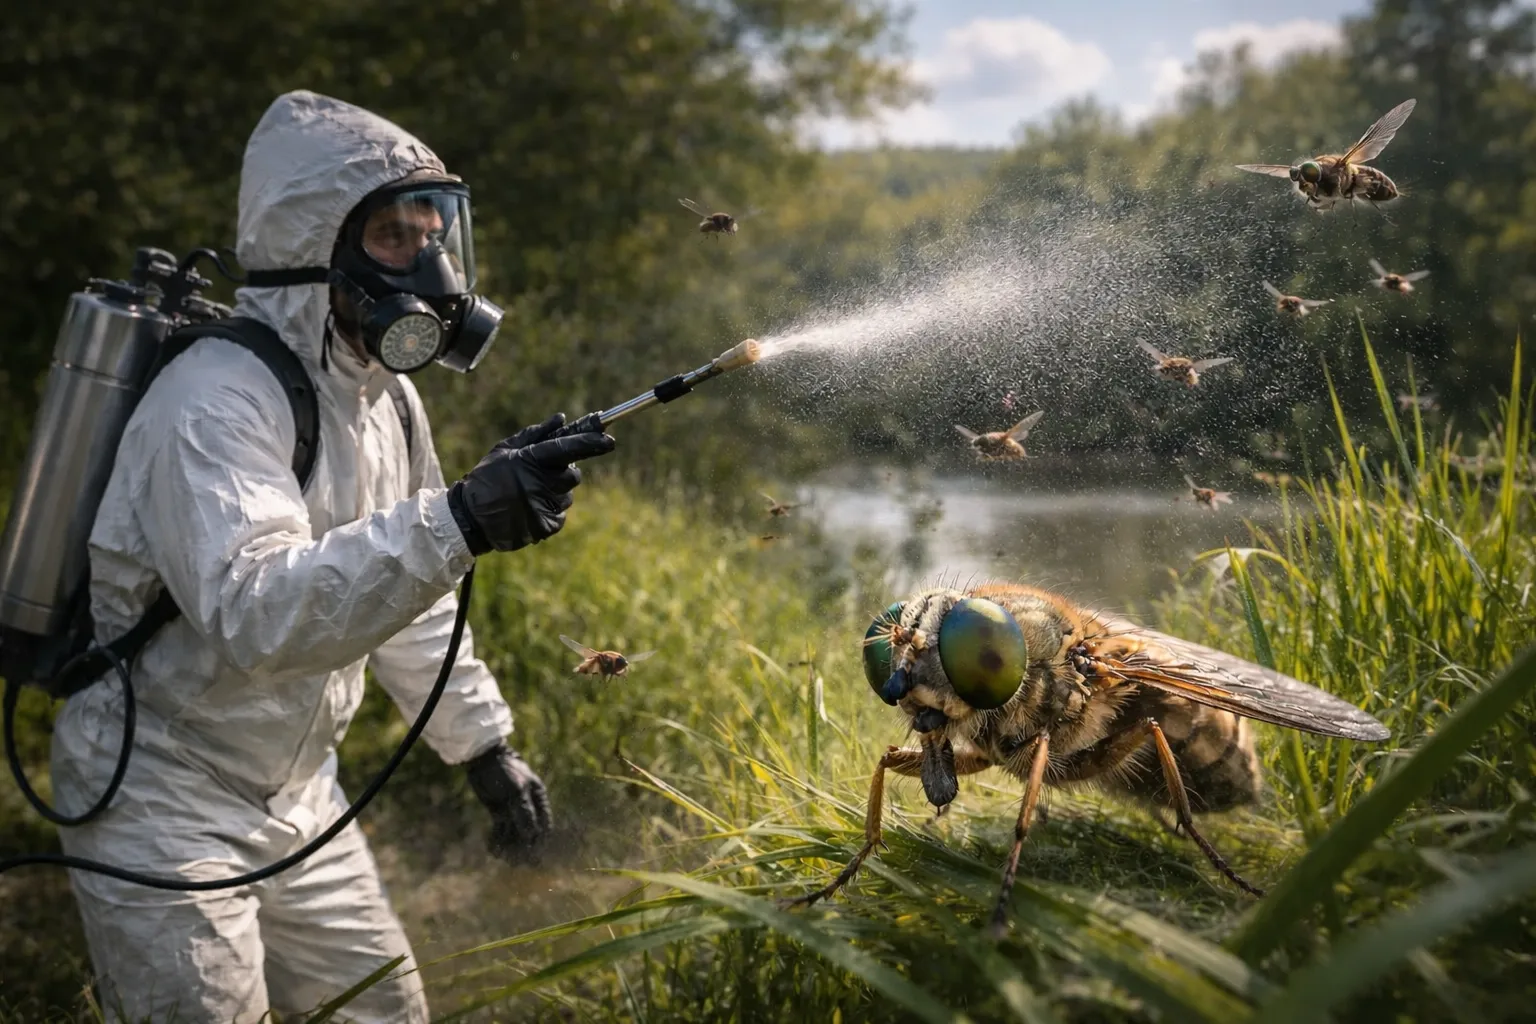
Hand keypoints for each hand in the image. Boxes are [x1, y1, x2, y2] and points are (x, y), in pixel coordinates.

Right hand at [447, 413, 614, 554]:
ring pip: (566, 497)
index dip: (590, 443)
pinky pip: (560, 516)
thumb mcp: (505, 450)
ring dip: (554, 494)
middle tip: (543, 475)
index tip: (609, 440)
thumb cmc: (488, 478)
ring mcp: (542, 507)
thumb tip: (562, 419)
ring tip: (528, 495)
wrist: (470, 517)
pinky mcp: (545, 526)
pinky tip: (528, 509)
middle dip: (564, 474)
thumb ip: (536, 434)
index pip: (567, 448)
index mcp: (530, 460)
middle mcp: (538, 483)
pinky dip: (549, 512)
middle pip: (573, 476)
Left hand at [465, 743, 551, 863]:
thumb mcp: (516, 788)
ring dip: (509, 847)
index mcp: (538, 799)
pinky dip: (497, 840)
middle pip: (529, 834)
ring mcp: (513, 810)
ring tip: (500, 856)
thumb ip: (524, 811)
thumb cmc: (504, 770)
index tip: (534, 855)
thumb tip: (531, 835)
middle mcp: (528, 807)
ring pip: (514, 834)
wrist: (484, 760)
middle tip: (515, 861)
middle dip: (523, 848)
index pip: (544, 826)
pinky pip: (501, 831)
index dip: (540, 842)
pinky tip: (492, 849)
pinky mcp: (499, 812)